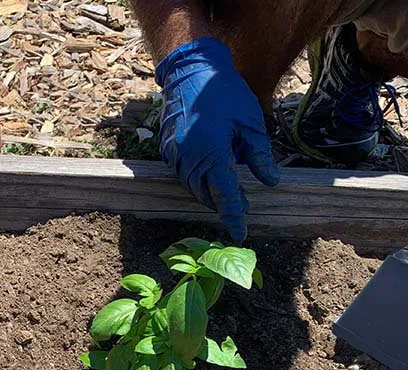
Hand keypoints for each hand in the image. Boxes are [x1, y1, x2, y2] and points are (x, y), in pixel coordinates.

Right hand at [155, 37, 279, 241]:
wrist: (190, 70)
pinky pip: (182, 172)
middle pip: (205, 194)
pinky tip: (208, 170)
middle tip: (240, 207)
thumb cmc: (224, 93)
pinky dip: (195, 178)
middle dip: (221, 203)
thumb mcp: (251, 122)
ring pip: (191, 186)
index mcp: (211, 153)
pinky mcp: (166, 148)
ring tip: (225, 189)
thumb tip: (270, 181)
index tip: (241, 233)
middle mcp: (188, 158)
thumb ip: (259, 155)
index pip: (224, 194)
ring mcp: (174, 154)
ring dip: (208, 191)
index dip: (233, 216)